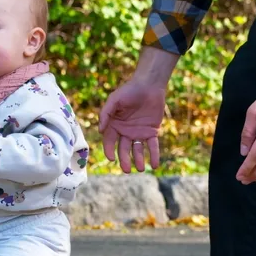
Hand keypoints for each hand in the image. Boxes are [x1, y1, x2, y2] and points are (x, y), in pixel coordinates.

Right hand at [99, 47, 177, 172]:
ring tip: (140, 169)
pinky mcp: (152, 131)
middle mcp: (125, 131)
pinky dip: (154, 155)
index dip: (109, 150)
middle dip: (125, 160)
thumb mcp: (114, 100)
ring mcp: (139, 132)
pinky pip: (153, 146)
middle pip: (123, 149)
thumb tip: (100, 130)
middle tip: (126, 170)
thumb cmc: (129, 91)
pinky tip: (155, 165)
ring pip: (138, 150)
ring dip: (139, 160)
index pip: (109, 141)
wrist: (149, 85)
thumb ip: (106, 114)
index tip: (111, 159)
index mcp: (114, 125)